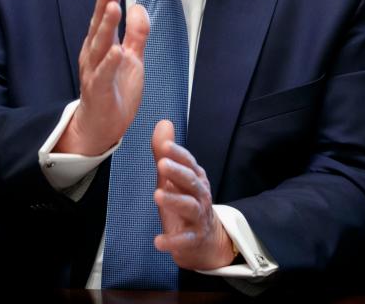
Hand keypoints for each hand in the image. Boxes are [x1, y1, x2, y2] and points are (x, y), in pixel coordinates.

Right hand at [56, 0, 148, 155]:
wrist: (102, 125)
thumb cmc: (114, 90)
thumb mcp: (132, 58)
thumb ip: (136, 34)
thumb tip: (140, 7)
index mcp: (102, 45)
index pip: (105, 15)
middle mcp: (94, 54)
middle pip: (99, 25)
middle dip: (103, 3)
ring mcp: (95, 71)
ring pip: (99, 46)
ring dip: (106, 26)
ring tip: (114, 7)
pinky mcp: (99, 90)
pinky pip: (103, 74)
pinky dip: (110, 62)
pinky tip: (116, 51)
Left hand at [152, 120, 236, 269]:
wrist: (207, 241)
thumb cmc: (187, 202)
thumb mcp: (174, 179)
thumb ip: (165, 154)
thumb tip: (163, 122)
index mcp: (195, 178)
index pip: (189, 162)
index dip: (177, 154)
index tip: (164, 146)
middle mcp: (200, 195)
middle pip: (191, 181)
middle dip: (177, 172)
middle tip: (161, 164)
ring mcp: (198, 217)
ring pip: (189, 207)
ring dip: (174, 201)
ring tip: (157, 195)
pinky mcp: (194, 238)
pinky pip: (185, 240)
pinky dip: (173, 241)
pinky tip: (158, 242)